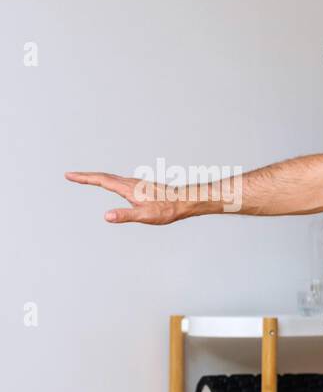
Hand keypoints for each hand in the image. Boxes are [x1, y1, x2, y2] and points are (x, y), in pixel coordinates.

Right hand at [65, 171, 184, 224]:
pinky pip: (119, 181)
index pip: (100, 180)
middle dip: (86, 176)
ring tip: (85, 178)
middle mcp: (130, 182)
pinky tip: (111, 184)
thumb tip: (107, 216)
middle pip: (103, 176)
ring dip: (96, 177)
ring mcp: (136, 183)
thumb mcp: (145, 216)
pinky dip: (108, 180)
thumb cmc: (166, 210)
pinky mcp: (141, 186)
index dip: (84, 178)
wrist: (183, 202)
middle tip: (71, 175)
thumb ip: (125, 215)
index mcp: (127, 188)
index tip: (69, 175)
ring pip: (111, 177)